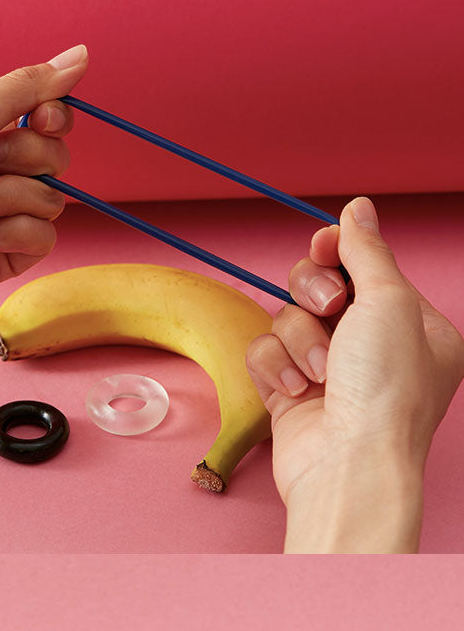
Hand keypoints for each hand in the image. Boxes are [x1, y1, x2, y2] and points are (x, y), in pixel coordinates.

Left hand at [0, 45, 87, 346]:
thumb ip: (28, 86)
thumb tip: (79, 55)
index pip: (48, 122)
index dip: (53, 119)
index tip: (41, 119)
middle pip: (55, 159)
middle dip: (19, 160)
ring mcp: (6, 214)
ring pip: (50, 199)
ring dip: (4, 198)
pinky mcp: (11, 253)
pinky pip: (43, 237)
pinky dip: (9, 233)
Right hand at [246, 197, 463, 552]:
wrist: (348, 466)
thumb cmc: (385, 388)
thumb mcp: (388, 301)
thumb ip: (367, 250)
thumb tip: (358, 206)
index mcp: (409, 324)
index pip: (363, 266)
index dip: (338, 251)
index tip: (325, 246)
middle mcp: (369, 345)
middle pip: (318, 285)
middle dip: (314, 293)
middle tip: (329, 309)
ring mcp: (327, 369)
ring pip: (286, 316)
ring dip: (299, 339)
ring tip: (320, 372)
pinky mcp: (290, 389)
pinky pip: (264, 350)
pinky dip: (275, 367)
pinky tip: (295, 392)